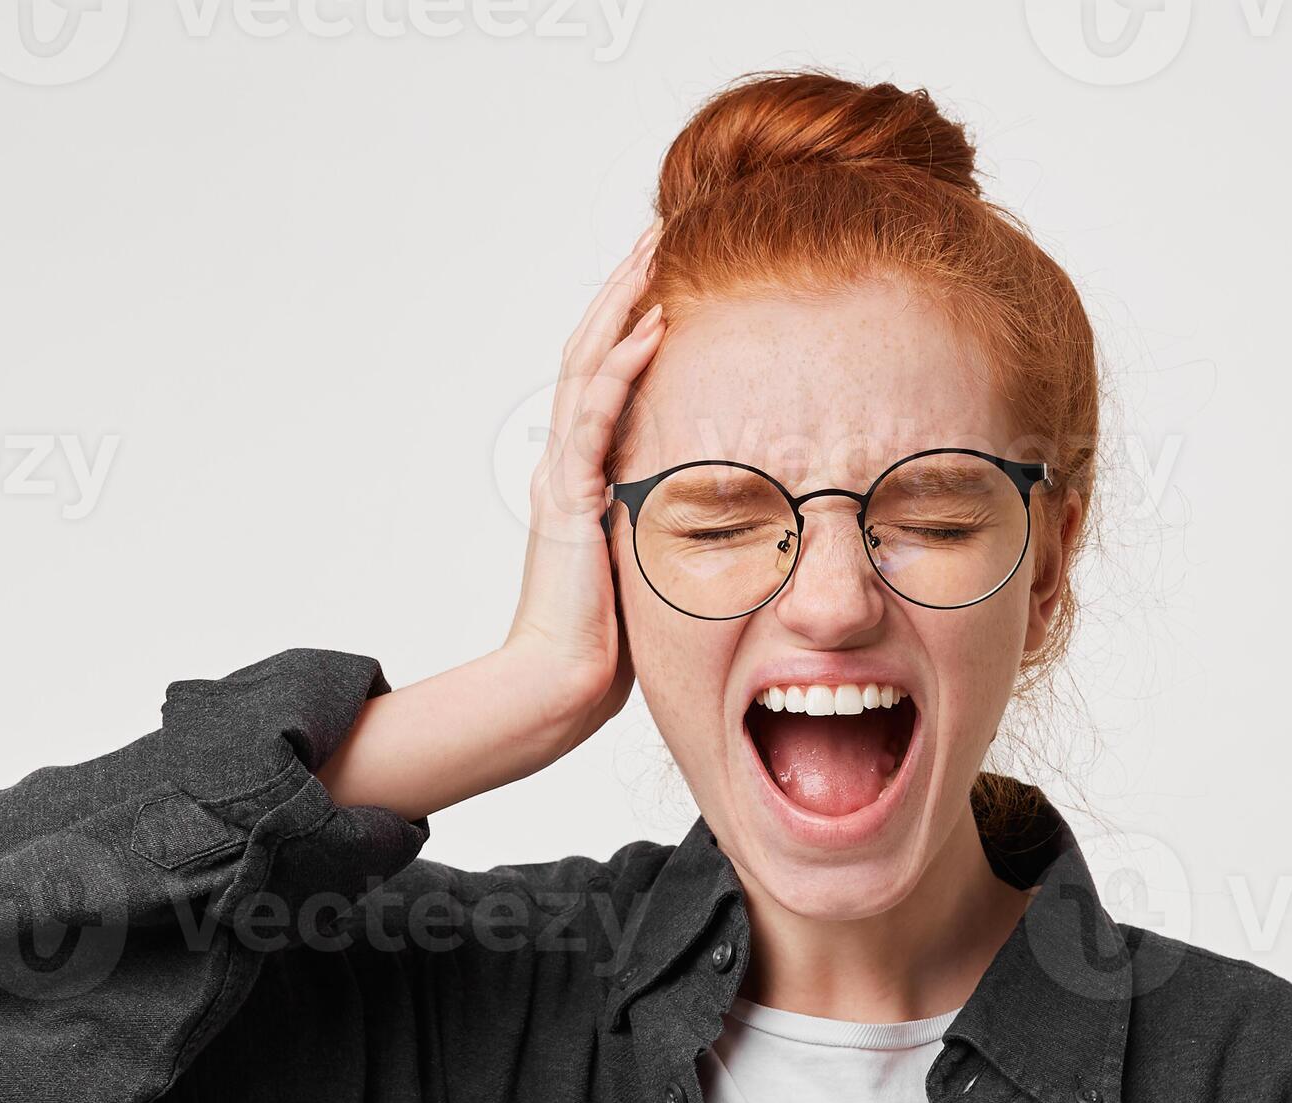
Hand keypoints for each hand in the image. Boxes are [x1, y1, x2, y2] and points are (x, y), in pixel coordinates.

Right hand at [497, 221, 668, 748]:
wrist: (562, 686)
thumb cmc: (610, 644)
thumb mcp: (652, 562)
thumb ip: (671, 523)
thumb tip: (729, 504)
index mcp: (586, 474)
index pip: (609, 374)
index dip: (636, 317)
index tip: (673, 272)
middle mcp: (569, 463)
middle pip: (593, 349)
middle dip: (628, 287)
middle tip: (663, 228)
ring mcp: (565, 475)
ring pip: (588, 364)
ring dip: (623, 302)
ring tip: (655, 248)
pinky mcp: (571, 498)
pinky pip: (596, 416)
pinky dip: (622, 366)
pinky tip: (650, 324)